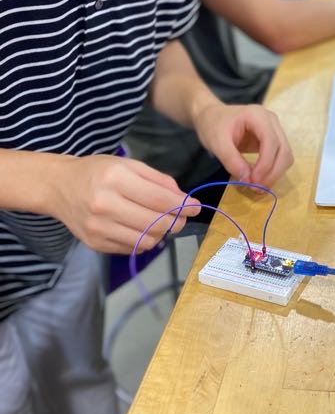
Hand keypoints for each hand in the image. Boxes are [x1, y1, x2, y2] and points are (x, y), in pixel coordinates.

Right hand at [51, 155, 199, 253]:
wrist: (59, 186)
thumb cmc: (97, 171)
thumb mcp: (129, 165)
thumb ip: (159, 180)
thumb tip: (184, 199)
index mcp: (115, 179)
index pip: (159, 200)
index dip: (183, 205)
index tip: (195, 207)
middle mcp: (105, 205)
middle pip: (156, 224)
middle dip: (177, 221)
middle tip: (182, 216)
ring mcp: (98, 227)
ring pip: (147, 241)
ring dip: (162, 233)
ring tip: (162, 221)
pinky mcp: (95, 243)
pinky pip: (132, 248)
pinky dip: (144, 240)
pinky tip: (142, 228)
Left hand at [193, 103, 293, 187]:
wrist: (212, 117)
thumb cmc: (213, 126)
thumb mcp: (217, 143)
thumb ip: (231, 160)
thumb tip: (247, 179)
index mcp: (258, 115)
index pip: (271, 141)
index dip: (265, 163)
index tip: (253, 180)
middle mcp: (271, 121)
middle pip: (283, 150)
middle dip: (272, 172)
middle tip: (256, 188)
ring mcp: (275, 130)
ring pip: (285, 156)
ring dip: (274, 174)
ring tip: (257, 186)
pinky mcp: (273, 140)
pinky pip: (280, 159)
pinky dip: (272, 172)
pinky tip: (259, 180)